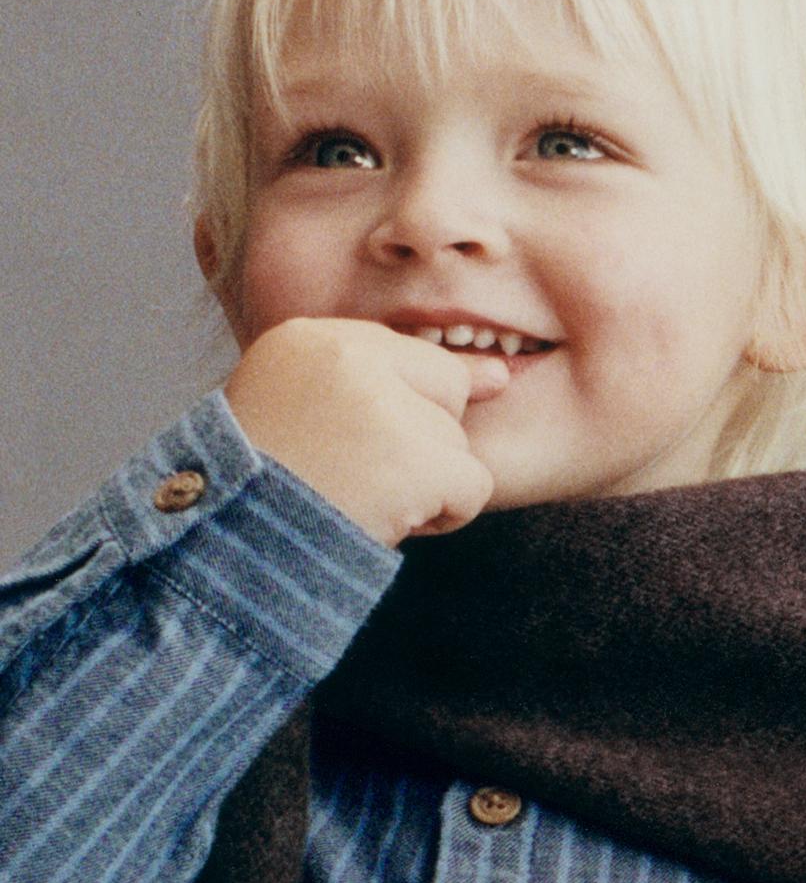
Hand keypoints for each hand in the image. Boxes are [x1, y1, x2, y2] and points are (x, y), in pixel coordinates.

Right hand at [224, 317, 508, 547]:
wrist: (226, 544)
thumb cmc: (261, 489)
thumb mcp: (297, 410)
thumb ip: (383, 384)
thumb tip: (502, 376)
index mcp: (308, 338)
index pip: (404, 350)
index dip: (408, 404)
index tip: (379, 444)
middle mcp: (347, 356)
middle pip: (444, 390)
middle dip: (421, 442)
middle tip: (362, 477)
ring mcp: (382, 407)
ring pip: (457, 441)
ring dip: (427, 484)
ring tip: (364, 501)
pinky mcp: (412, 461)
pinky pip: (473, 484)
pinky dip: (447, 515)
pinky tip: (398, 523)